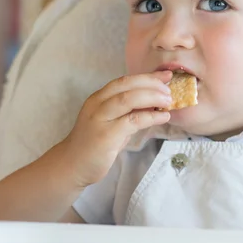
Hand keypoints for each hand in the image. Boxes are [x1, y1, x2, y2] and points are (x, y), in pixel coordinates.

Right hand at [60, 71, 172, 186]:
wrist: (72, 166)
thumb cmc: (95, 144)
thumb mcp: (112, 122)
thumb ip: (129, 112)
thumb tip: (155, 102)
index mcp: (99, 98)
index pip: (124, 81)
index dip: (146, 76)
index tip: (165, 76)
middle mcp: (97, 104)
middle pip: (127, 85)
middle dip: (151, 83)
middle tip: (169, 89)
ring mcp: (100, 119)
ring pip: (128, 99)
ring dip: (152, 97)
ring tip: (168, 101)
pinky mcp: (106, 135)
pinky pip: (132, 121)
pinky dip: (151, 117)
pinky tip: (163, 117)